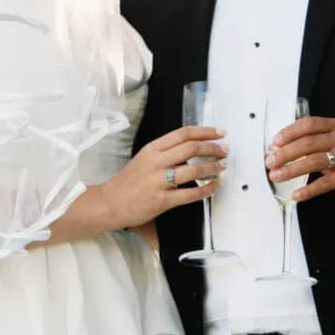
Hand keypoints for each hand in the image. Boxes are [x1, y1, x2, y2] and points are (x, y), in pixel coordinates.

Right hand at [108, 125, 226, 228]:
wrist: (110, 203)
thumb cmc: (128, 182)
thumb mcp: (144, 158)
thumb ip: (165, 152)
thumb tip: (193, 147)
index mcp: (152, 149)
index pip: (183, 133)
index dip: (205, 131)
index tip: (219, 133)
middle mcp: (156, 162)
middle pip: (191, 148)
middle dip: (213, 148)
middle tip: (225, 150)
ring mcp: (158, 181)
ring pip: (193, 170)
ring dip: (213, 168)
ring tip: (222, 168)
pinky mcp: (162, 200)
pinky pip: (190, 194)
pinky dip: (207, 190)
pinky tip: (215, 187)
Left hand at [268, 116, 334, 207]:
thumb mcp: (329, 145)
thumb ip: (306, 145)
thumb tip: (275, 150)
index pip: (308, 124)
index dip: (289, 133)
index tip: (274, 143)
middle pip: (308, 143)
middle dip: (285, 154)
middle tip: (270, 162)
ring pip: (314, 161)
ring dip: (291, 170)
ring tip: (277, 176)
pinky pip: (326, 183)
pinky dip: (308, 190)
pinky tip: (297, 194)